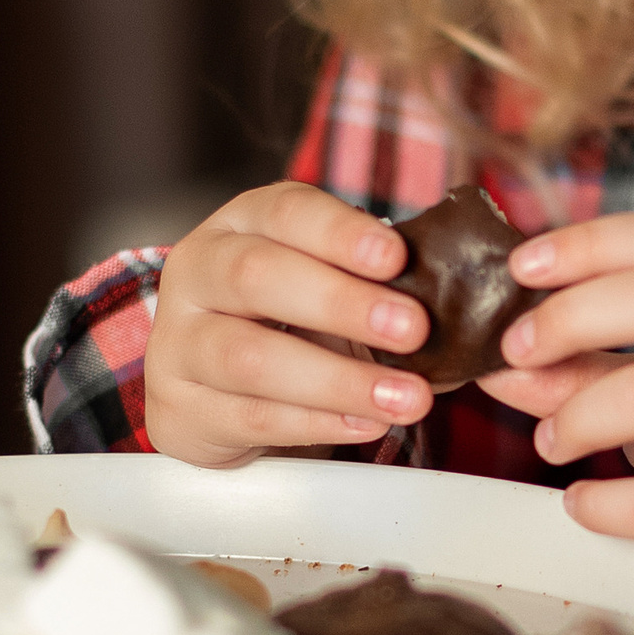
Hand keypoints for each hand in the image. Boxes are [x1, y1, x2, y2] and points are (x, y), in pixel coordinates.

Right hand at [142, 182, 435, 466]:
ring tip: (407, 396)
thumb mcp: (323, 280)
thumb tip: (455, 295)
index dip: (340, 232)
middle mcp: (197, 272)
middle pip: (257, 276)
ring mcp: (177, 342)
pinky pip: (251, 417)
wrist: (215, 386)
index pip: (284, 212)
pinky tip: (367, 422)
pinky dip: (318, 422)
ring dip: (338, 379)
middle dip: (342, 302)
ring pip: (250, 356)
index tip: (396, 256)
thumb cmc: (287, 319)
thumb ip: (373, 279)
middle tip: (413, 329)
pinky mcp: (179, 408)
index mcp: (239, 224)